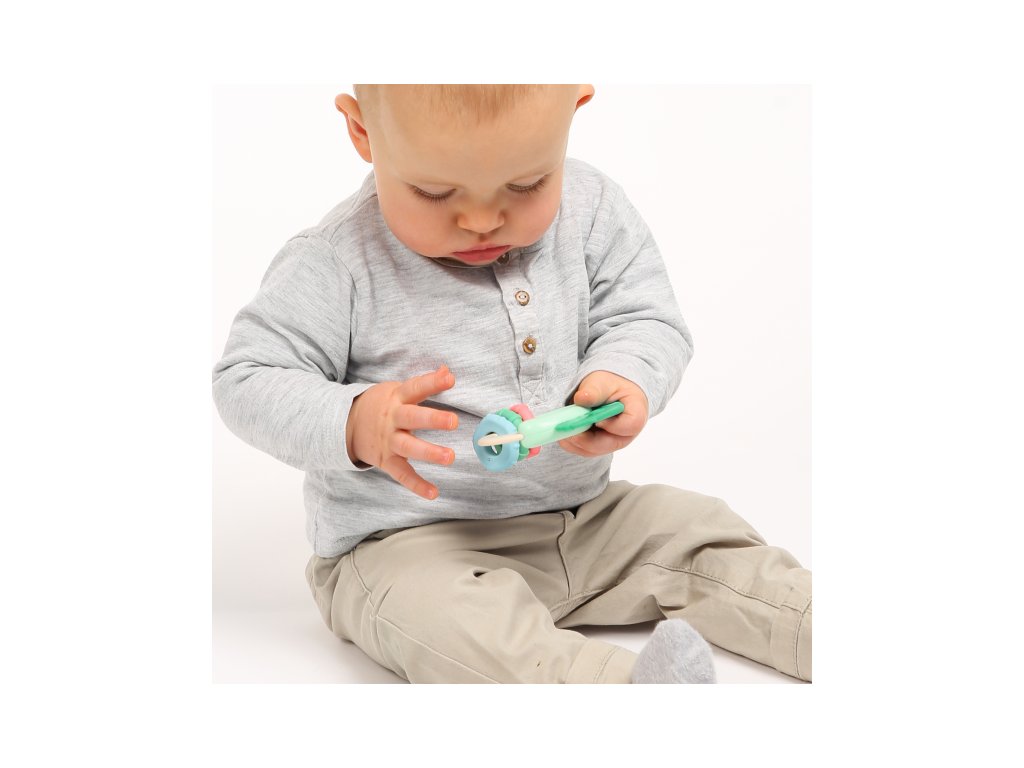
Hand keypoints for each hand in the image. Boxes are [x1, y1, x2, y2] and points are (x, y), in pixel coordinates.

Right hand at [346, 365, 458, 499]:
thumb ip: (423, 384)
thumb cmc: (381, 405)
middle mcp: (392, 419)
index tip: (450, 378)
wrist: (344, 424)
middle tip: (453, 421)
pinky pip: (402, 474)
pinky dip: (417, 485)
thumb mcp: (397, 389)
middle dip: (433, 419)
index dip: (432, 382)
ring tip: (450, 457)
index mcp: (397, 397)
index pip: (416, 387)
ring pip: (409, 447)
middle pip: (412, 418)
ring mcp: (389, 441)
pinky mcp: (386, 461)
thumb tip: (449, 370)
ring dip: (429, 453)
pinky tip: (433, 493)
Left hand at [558, 370, 648, 457]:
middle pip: (608, 444)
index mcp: (637, 414)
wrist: (607, 392)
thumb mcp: (603, 381)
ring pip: (593, 450)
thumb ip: (595, 390)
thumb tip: (582, 399)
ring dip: (575, 441)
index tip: (594, 417)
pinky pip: (584, 451)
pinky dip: (572, 443)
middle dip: (585, 438)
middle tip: (567, 427)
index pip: (629, 425)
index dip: (611, 424)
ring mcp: (612, 443)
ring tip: (562, 427)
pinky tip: (563, 431)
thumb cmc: (610, 385)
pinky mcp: (598, 447)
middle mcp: (627, 434)